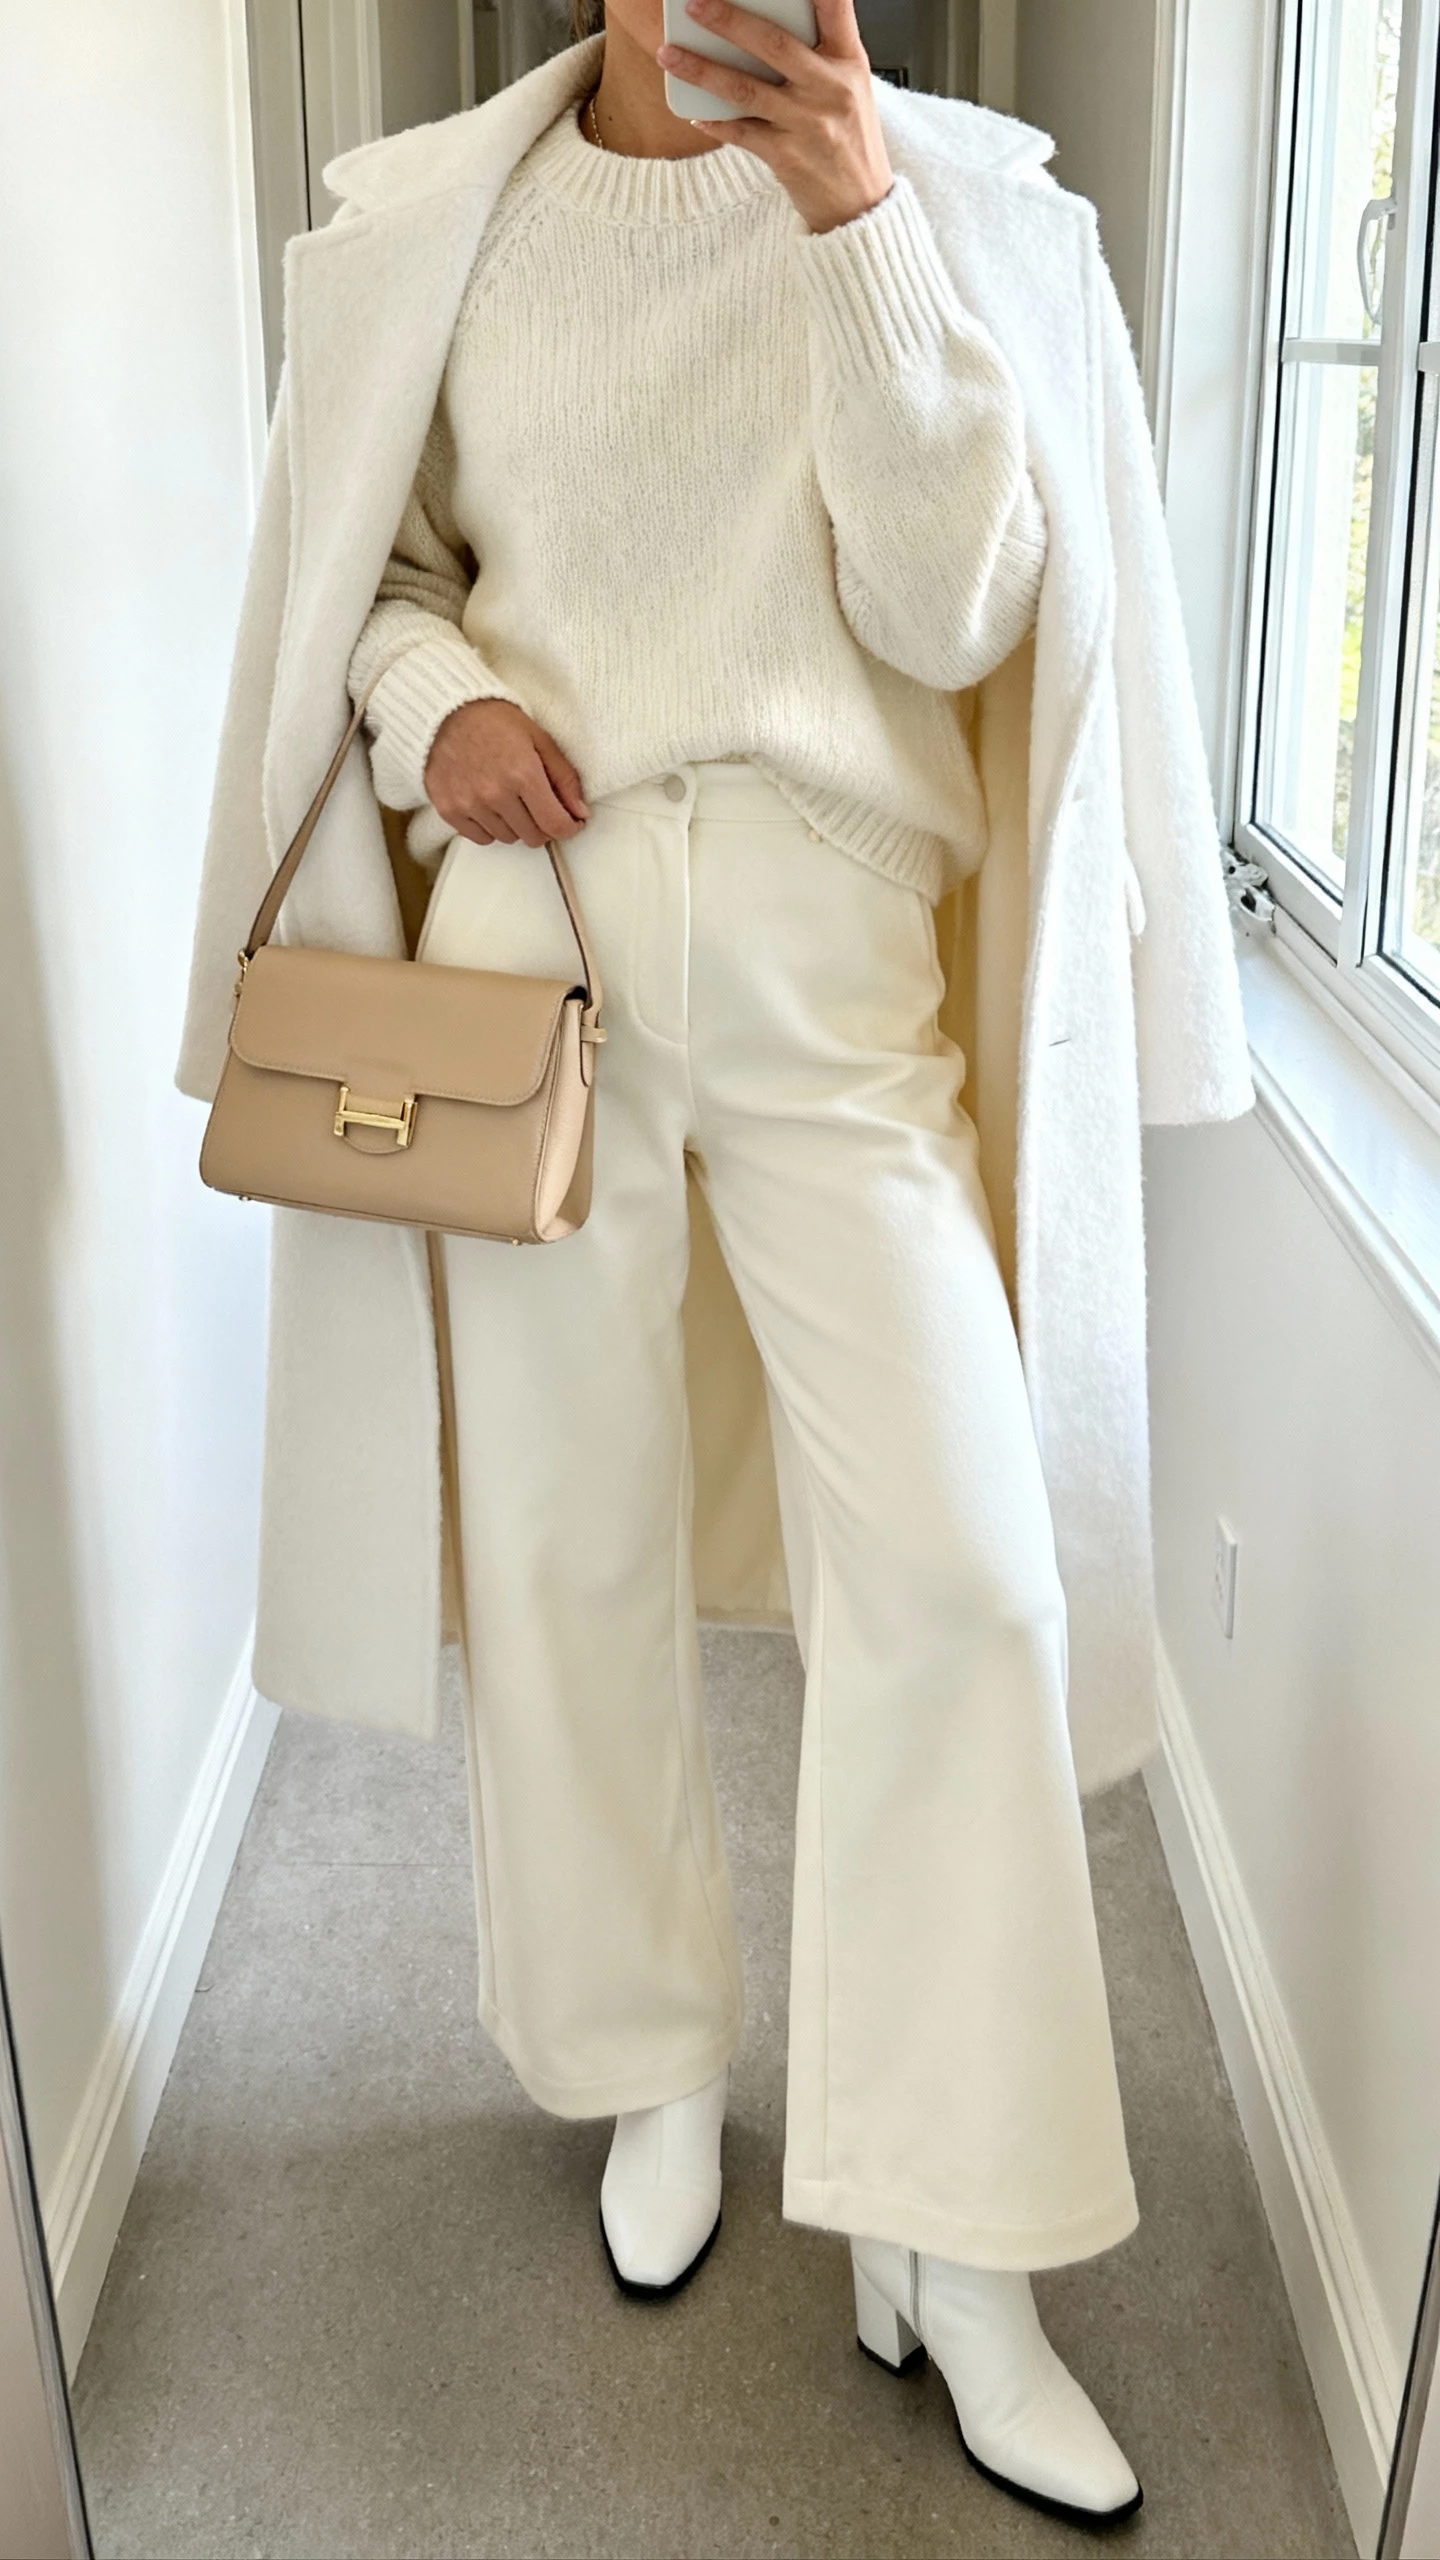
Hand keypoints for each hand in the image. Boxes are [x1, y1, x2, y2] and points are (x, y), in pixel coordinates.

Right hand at [424, 698, 589, 845]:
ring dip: (515, 825)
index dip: (569, 828)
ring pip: (508, 838)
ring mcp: (470, 804)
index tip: (570, 822)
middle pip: (533, 837)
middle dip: (543, 825)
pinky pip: (481, 838)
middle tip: (538, 805)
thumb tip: (580, 811)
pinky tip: (489, 805)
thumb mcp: (539, 739)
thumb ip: (564, 777)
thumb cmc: (493, 720)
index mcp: (523, 774)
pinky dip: (490, 828)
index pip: (555, 824)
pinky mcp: (449, 810)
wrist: (445, 711)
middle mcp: (496, 793)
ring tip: (509, 797)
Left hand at [656, 0, 892, 233]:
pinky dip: (715, 122)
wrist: (861, 206)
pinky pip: (741, 133)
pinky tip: (694, 113)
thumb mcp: (851, 86)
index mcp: (850, 61)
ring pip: (746, 89)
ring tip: (669, 53)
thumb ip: (820, 52)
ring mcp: (808, 124)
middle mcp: (831, 88)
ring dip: (702, 70)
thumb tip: (763, 24)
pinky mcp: (788, 157)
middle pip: (773, 44)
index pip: (836, 6)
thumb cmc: (851, 140)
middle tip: (694, 4)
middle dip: (729, 20)